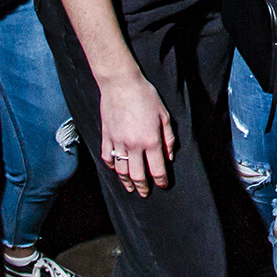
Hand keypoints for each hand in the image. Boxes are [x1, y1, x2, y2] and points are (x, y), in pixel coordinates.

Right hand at [100, 72, 174, 195]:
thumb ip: (169, 138)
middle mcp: (134, 145)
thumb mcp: (164, 115)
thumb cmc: (145, 96)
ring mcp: (118, 142)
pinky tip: (116, 170)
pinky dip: (112, 167)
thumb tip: (170, 156)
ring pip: (121, 170)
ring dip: (126, 182)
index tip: (163, 185)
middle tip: (145, 193)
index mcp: (151, 140)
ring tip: (130, 188)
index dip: (161, 180)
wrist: (121, 83)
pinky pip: (107, 158)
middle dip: (143, 187)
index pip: (157, 169)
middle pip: (138, 175)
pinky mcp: (106, 136)